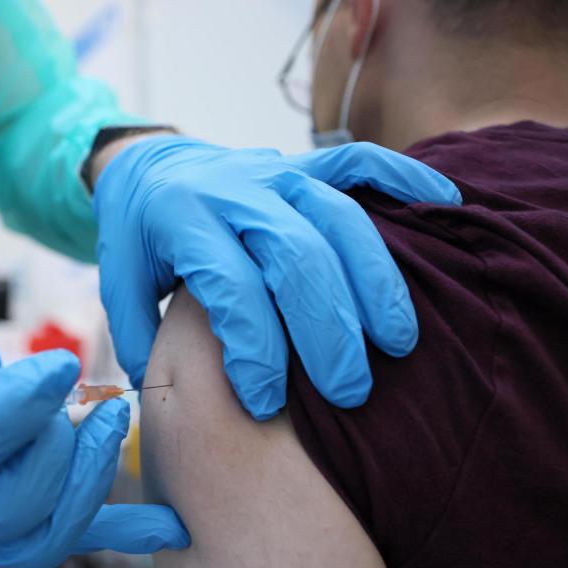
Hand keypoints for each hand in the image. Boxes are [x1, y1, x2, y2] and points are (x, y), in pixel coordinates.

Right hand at [0, 322, 189, 567]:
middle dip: (56, 448)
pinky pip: (68, 541)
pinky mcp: (9, 544)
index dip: (12, 405)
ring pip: (42, 536)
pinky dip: (121, 533)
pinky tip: (169, 526)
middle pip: (6, 507)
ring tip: (112, 424)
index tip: (63, 366)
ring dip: (89, 478)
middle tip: (80, 400)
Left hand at [94, 137, 461, 416]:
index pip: (231, 289)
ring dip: (375, 282)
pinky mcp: (308, 162)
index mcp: (184, 222)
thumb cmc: (140, 241)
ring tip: (399, 343)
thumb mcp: (120, 285)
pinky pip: (363, 163)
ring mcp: (278, 171)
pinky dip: (406, 179)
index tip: (265, 404)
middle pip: (297, 259)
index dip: (254, 350)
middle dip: (327, 331)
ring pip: (341, 219)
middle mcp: (237, 191)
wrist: (149, 168)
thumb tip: (170, 399)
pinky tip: (447, 203)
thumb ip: (140, 337)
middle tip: (348, 392)